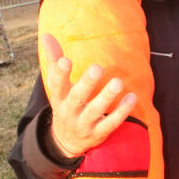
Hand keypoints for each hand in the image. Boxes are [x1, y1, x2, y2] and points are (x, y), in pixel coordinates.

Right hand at [41, 33, 137, 157]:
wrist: (65, 142)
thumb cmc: (64, 103)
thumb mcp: (57, 86)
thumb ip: (53, 60)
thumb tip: (47, 35)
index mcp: (59, 98)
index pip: (56, 86)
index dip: (59, 74)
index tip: (65, 60)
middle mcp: (70, 112)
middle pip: (77, 98)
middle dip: (87, 84)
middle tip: (97, 68)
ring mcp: (84, 124)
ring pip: (96, 111)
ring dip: (107, 97)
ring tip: (118, 82)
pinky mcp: (98, 134)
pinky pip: (111, 124)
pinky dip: (122, 112)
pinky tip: (132, 97)